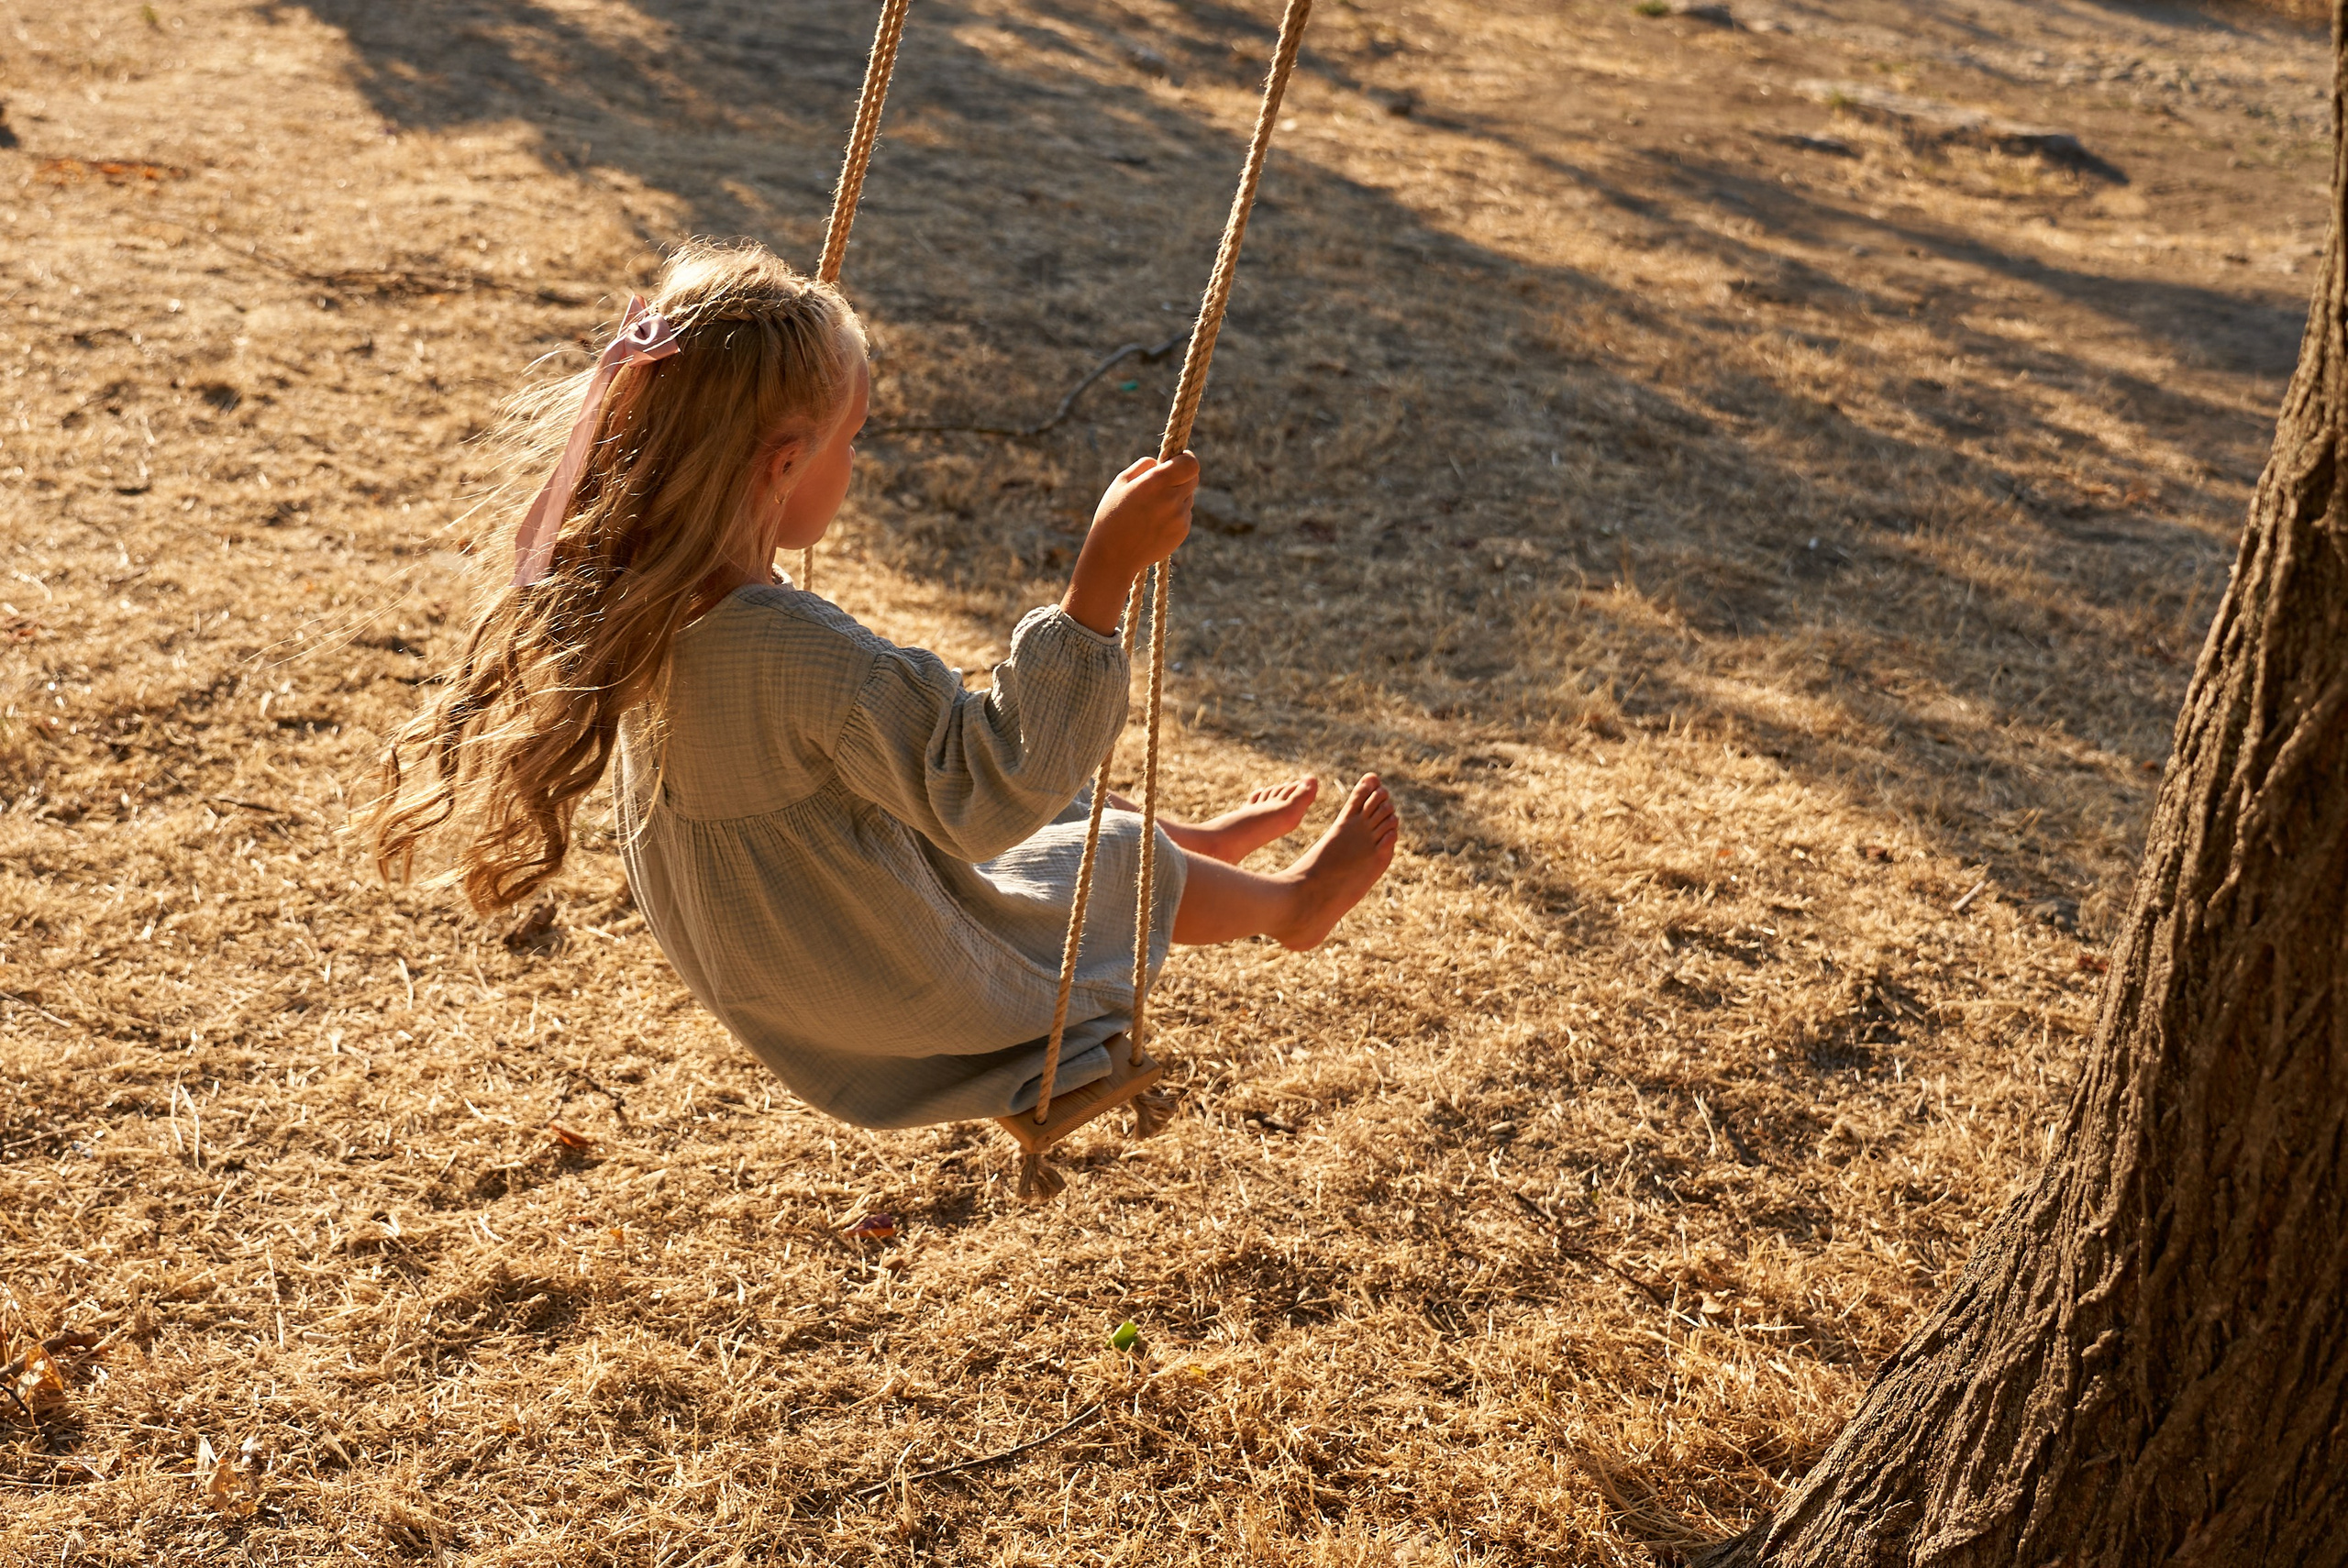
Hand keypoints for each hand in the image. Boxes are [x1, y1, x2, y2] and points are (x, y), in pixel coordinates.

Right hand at [1061, 451, 1197, 634]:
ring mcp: (1180, 517)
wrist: (1114, 555)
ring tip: (1152, 508)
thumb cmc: (1112, 515)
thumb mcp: (1121, 482)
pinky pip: (1185, 514)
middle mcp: (1172, 499)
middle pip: (1193, 478)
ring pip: (1188, 497)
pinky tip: (1154, 522)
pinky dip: (1175, 514)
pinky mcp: (1182, 532)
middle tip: (1163, 483)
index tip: (1177, 460)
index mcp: (1156, 482)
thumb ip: (1144, 466)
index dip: (1186, 459)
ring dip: (1177, 496)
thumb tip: (1161, 462)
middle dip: (1181, 476)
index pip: (1191, 463)